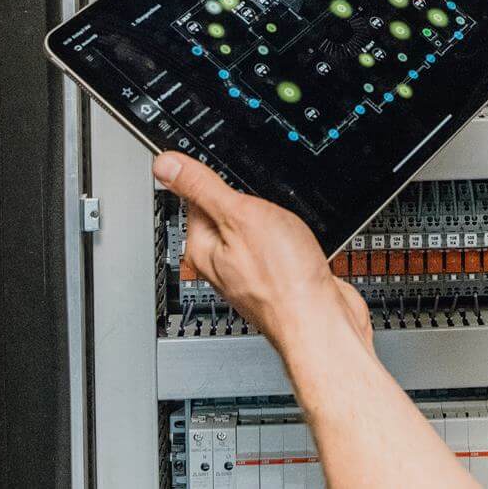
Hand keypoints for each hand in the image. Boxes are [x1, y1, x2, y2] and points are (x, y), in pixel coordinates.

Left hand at [154, 151, 372, 352]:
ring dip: (275, 221)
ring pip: (258, 230)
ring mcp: (252, 273)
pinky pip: (279, 247)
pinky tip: (300, 244)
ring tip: (288, 228)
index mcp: (203, 248)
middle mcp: (222, 264)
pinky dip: (290, 239)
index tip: (233, 172)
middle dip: (252, 202)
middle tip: (268, 207)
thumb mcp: (239, 216)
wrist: (323, 323)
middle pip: (230, 213)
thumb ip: (202, 187)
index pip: (196, 198)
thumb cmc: (283, 281)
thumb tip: (164, 165)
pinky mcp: (279, 279)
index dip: (217, 179)